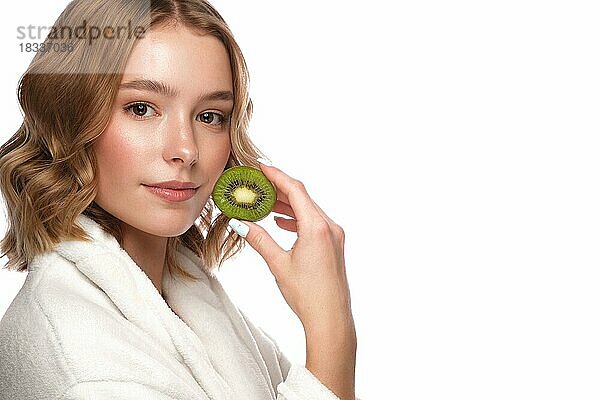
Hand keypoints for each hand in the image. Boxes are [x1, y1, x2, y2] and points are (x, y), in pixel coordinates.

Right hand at [230, 161, 353, 333]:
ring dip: (288, 204)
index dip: (276, 176)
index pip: (295, 190)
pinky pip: (315, 222)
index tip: (260, 167)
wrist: (330, 318)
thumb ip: (259, 239)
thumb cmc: (307, 295)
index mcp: (317, 227)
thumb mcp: (278, 264)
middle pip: (302, 197)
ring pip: (309, 209)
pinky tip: (282, 223)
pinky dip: (297, 218)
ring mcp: (335, 235)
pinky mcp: (334, 245)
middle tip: (257, 184)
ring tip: (265, 203)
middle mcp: (329, 227)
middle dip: (279, 189)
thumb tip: (240, 223)